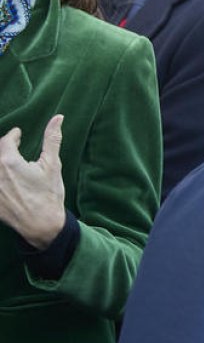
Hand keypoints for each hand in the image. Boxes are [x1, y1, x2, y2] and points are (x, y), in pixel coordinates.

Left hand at [0, 116, 66, 249]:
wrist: (41, 225)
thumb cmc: (48, 194)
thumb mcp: (53, 165)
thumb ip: (52, 139)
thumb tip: (58, 118)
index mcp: (9, 161)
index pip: (6, 140)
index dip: (13, 136)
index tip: (18, 135)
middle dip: (4, 149)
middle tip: (13, 149)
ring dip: (0, 164)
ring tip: (9, 165)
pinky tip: (6, 184)